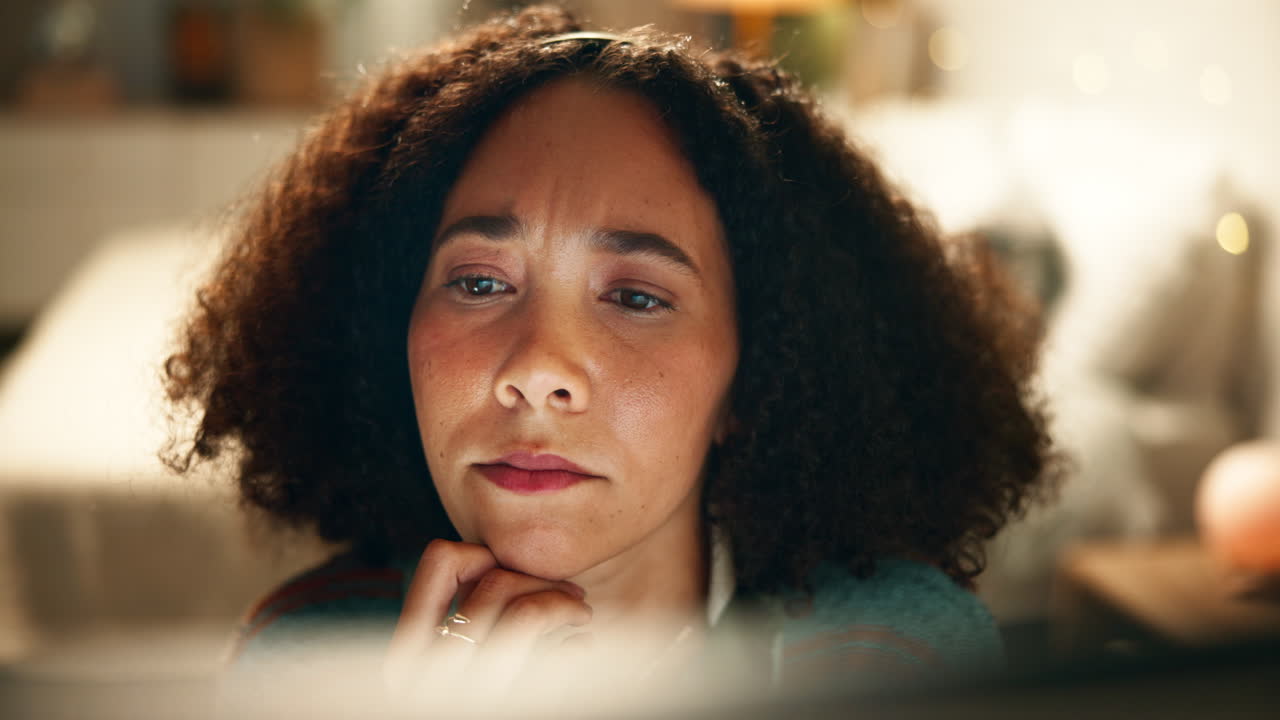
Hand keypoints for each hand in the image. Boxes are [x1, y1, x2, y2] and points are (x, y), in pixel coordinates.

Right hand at [383, 539, 592, 701]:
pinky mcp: (522, 707)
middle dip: (543, 580)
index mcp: (406, 659)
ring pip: (529, 610)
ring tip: (579, 619)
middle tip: (569, 597)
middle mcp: (428, 679)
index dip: (482, 554)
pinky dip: (581, 640)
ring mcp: (475, 698)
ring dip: (568, 605)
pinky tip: (581, 651)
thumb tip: (495, 559)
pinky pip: (562, 651)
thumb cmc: (481, 698)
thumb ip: (462, 616)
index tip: (504, 580)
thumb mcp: (452, 663)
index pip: (440, 559)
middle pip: (497, 582)